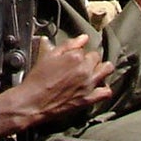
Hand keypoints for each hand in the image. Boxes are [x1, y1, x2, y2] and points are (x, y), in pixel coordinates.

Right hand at [0, 34, 114, 136]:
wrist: (33, 102)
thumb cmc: (38, 79)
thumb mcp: (48, 56)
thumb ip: (67, 44)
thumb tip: (83, 38)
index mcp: (75, 57)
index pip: (86, 48)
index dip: (80, 52)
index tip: (74, 57)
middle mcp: (85, 69)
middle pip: (97, 58)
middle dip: (91, 59)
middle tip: (82, 65)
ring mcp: (88, 84)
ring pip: (107, 70)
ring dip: (102, 69)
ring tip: (95, 72)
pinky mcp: (89, 99)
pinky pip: (106, 92)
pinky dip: (105, 88)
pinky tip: (98, 87)